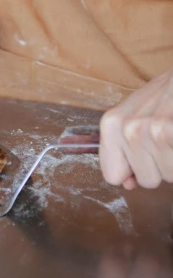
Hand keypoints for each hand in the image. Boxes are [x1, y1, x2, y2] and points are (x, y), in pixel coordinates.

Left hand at [99, 69, 172, 188]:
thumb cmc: (165, 94)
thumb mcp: (135, 115)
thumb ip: (124, 148)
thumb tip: (127, 183)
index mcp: (111, 124)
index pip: (112, 175)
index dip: (132, 170)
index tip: (144, 154)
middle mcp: (128, 128)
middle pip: (146, 180)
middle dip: (158, 165)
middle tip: (165, 136)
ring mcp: (152, 132)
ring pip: (167, 176)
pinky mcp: (170, 132)